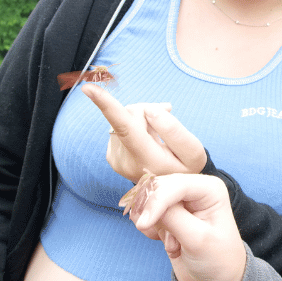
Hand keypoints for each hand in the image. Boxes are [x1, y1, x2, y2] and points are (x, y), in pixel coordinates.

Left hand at [82, 84, 207, 182]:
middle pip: (130, 113)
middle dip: (149, 110)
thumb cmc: (186, 169)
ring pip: (125, 117)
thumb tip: (149, 110)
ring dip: (144, 119)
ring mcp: (115, 159)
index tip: (88, 89)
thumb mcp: (193, 152)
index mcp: (146, 159)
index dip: (107, 105)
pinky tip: (149, 139)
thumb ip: (173, 130)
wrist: (173, 192)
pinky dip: (136, 127)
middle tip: (168, 116)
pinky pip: (120, 126)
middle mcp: (124, 161)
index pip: (125, 128)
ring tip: (160, 134)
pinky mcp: (111, 156)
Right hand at [121, 172, 246, 280]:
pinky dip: (151, 229)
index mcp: (209, 188)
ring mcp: (180, 201)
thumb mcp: (197, 239)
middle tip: (162, 237)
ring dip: (155, 224)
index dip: (156, 201)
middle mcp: (194, 189)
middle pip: (158, 188)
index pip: (175, 185)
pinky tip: (167, 243)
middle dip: (154, 213)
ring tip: (173, 244)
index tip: (143, 224)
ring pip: (150, 201)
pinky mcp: (169, 214)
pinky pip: (148, 214)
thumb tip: (146, 208)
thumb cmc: (217, 257)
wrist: (215, 277)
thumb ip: (173, 219)